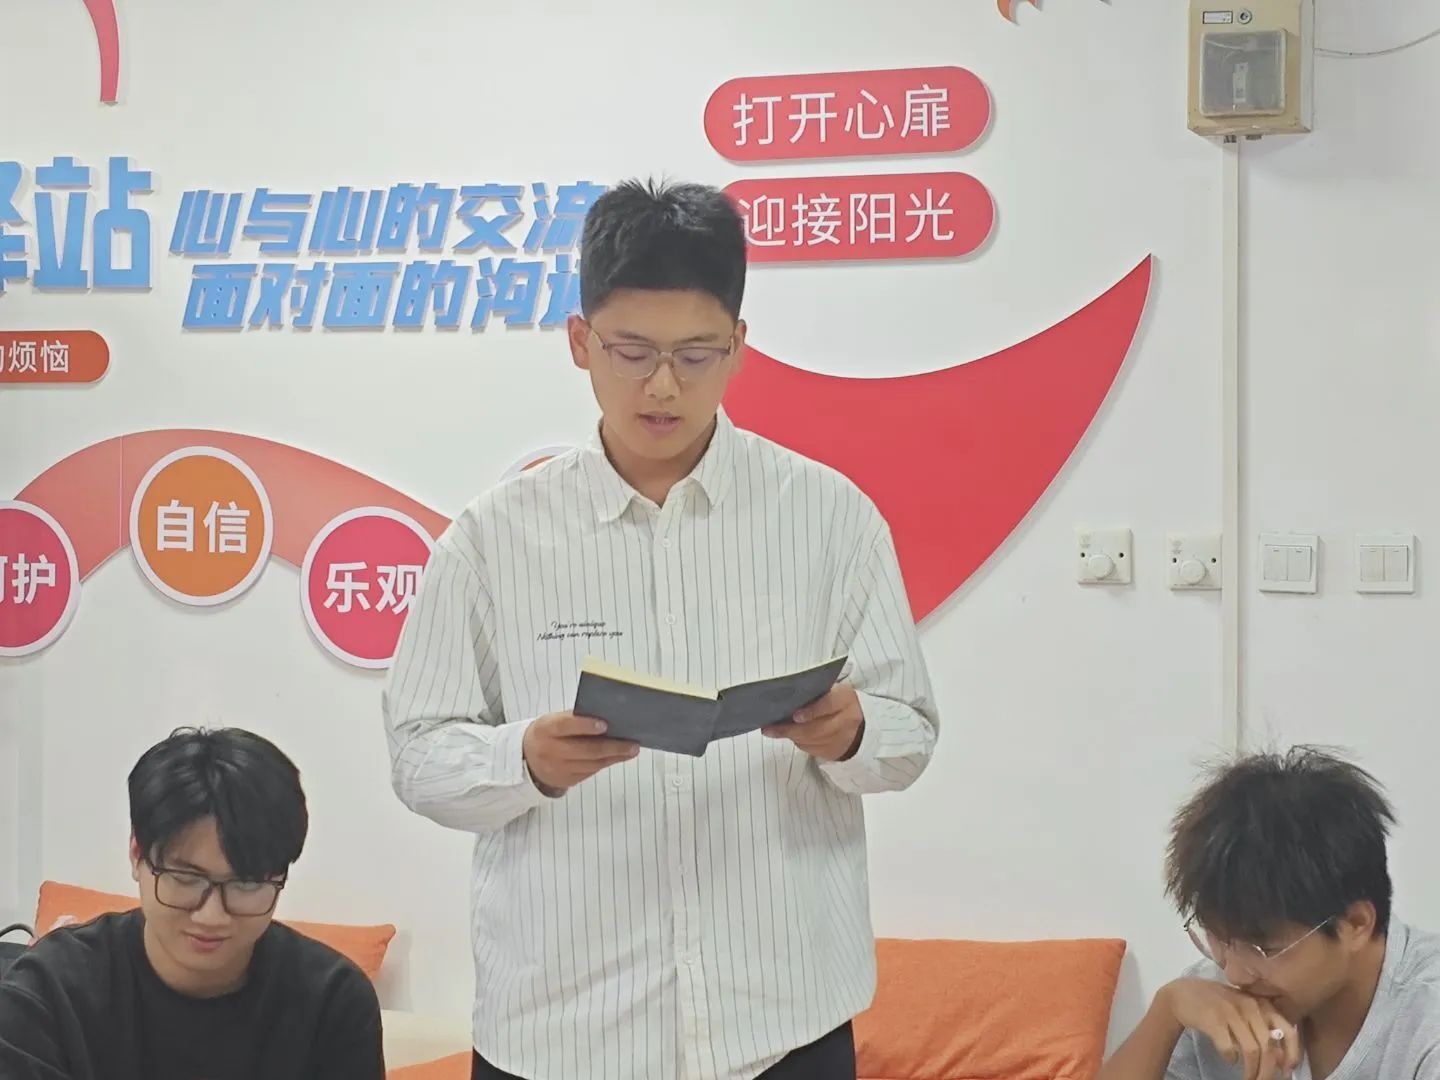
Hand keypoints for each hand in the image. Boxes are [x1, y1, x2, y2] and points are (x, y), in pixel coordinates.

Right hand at [522, 712, 638, 794]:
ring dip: (615, 757)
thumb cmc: (548, 732)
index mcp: (546, 729)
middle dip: (612, 747)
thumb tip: (607, 717)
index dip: (585, 725)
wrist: (527, 757)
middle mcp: (551, 751)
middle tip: (632, 743)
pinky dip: (606, 763)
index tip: (605, 724)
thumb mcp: (553, 720)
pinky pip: (590, 771)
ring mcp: (558, 769)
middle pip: (585, 750)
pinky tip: (618, 756)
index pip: (566, 726)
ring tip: (632, 749)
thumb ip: (575, 718)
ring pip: (592, 763)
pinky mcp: (566, 780)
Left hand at [762, 683, 864, 762]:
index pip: (828, 705)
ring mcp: (842, 739)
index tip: (794, 716)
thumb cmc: (840, 703)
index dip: (811, 712)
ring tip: (773, 730)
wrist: (863, 726)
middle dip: (789, 729)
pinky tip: (791, 735)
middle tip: (768, 728)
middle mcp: (847, 721)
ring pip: (810, 741)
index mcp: (846, 699)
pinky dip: (799, 742)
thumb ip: (816, 693)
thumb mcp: (835, 691)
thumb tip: (787, 698)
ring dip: (790, 736)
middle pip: (815, 729)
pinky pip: (811, 749)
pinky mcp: (835, 752)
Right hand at [1159, 978, 1300, 1079]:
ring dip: (1251, 1071)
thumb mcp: (1244, 1010)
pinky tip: (1229, 1058)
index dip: (1292, 1053)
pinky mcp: (1214, 1020)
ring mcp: (1231, 1012)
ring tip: (1247, 1078)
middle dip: (1268, 1071)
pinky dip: (1231, 1058)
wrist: (1182, 993)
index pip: (1288, 1030)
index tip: (1286, 1070)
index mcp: (1261, 1003)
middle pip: (1268, 1046)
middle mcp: (1249, 1005)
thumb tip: (1282, 1058)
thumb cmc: (1218, 1003)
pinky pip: (1229, 1048)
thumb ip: (1263, 1028)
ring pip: (1252, 1051)